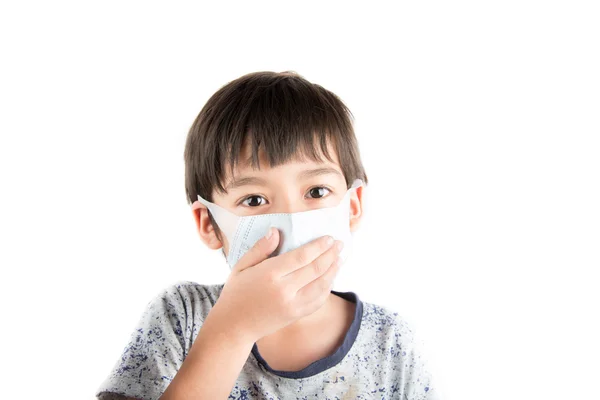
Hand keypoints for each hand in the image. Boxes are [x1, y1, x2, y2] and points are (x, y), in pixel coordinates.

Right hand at [210, 227, 343, 342]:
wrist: (234, 326)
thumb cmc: (236, 292)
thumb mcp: (241, 266)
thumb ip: (260, 248)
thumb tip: (276, 231)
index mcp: (270, 274)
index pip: (302, 256)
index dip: (318, 246)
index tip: (329, 238)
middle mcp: (284, 290)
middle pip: (315, 269)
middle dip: (331, 254)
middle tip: (340, 244)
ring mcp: (292, 305)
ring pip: (321, 285)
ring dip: (334, 270)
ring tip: (340, 258)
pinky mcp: (296, 315)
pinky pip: (318, 301)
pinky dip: (328, 288)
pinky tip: (331, 278)